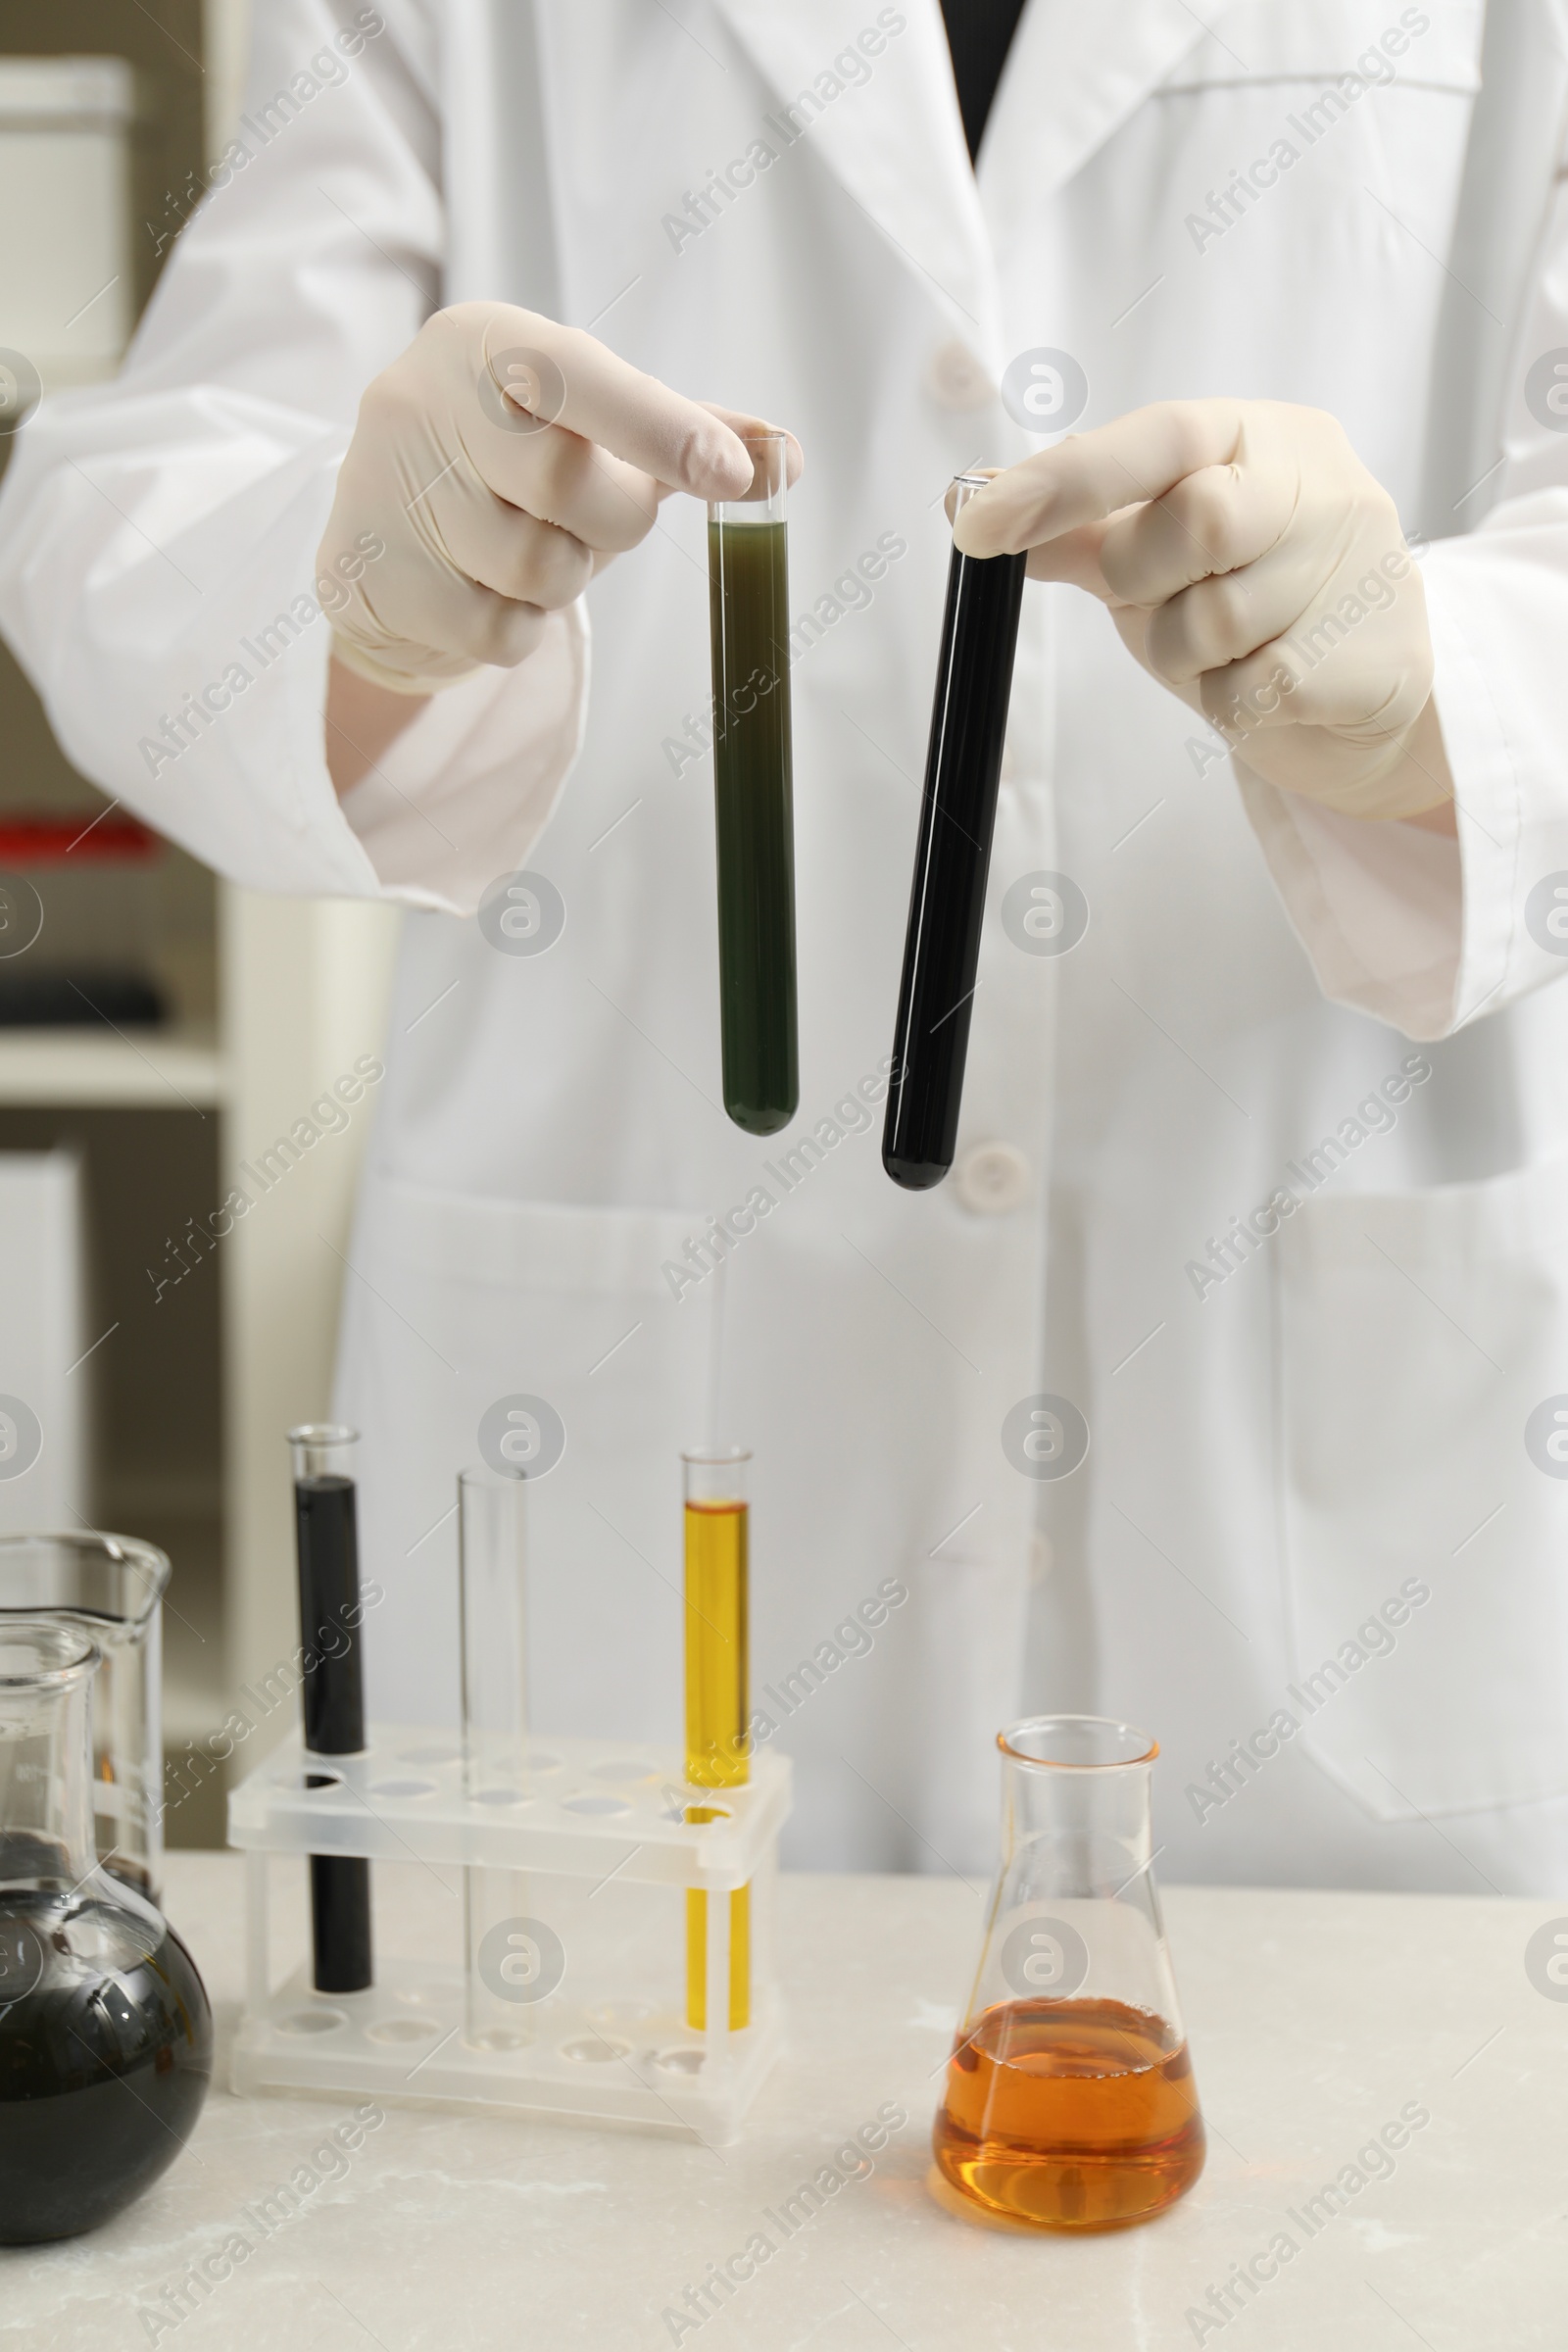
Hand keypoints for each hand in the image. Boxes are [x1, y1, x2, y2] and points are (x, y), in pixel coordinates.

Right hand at [318, 301, 800, 693]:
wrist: (383, 522)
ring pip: (537, 568)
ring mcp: (390, 489)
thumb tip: (789, 457)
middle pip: (565, 485)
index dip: (659, 428)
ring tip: (538, 543)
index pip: (577, 376)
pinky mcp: (376, 577)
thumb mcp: (592, 424)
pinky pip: (499, 630)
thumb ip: (689, 430)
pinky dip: (522, 625)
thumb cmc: (512, 457)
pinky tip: (493, 587)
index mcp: (486, 340)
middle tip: (604, 516)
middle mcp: (423, 398)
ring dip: (568, 577)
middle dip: (614, 520)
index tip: (728, 474)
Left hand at [953, 400, 1450, 821]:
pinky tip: (1263, 687)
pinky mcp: (1372, 658)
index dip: (1067, 479)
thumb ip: (1080, 531)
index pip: (1164, 435)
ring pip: (1215, 622)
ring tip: (1223, 651)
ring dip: (1183, 654)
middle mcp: (1322, 485)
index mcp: (1262, 437)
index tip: (977, 522)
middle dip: (1144, 579)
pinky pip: (1250, 691)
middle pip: (1199, 521)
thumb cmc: (1251, 608)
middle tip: (1158, 599)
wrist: (1365, 696)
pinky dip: (1229, 703)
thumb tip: (970, 503)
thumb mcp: (1158, 559)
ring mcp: (1359, 567)